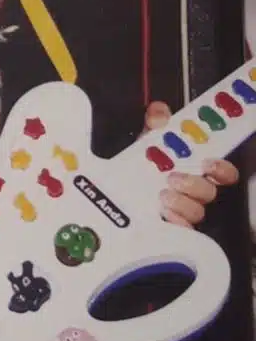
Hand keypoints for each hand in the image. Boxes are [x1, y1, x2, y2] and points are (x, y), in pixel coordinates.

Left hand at [143, 102, 239, 227]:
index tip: (209, 162)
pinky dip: (173, 221)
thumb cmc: (142, 163)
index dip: (222, 168)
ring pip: (196, 211)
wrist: (117, 185)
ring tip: (162, 193)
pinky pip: (181, 228)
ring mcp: (182, 209)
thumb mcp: (147, 140)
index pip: (221, 172)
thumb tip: (160, 111)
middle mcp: (192, 191)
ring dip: (181, 202)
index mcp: (193, 168)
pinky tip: (161, 212)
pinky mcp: (169, 225)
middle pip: (209, 192)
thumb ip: (156, 123)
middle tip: (175, 177)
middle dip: (195, 184)